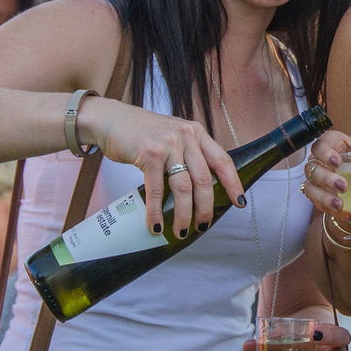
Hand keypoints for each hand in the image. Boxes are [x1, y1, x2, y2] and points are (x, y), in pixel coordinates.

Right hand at [84, 98, 246, 238]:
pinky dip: (156, 211)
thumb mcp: (173, 135)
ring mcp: (168, 145)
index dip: (233, 183)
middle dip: (205, 207)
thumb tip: (201, 188)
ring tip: (181, 231)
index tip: (238, 203)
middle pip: (204, 179)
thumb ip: (189, 153)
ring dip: (183, 214)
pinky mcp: (149, 155)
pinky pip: (157, 190)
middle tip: (203, 225)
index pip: (223, 160)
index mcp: (197, 133)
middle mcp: (186, 137)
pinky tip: (156, 225)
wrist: (112, 119)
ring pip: (183, 187)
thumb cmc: (142, 132)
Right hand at [301, 129, 350, 227]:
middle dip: (326, 178)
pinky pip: (318, 205)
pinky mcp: (317, 196)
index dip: (325, 153)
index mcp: (331, 145)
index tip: (337, 162)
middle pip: (313, 168)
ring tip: (341, 205)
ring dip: (324, 198)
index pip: (320, 145)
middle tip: (344, 186)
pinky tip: (349, 215)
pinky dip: (332, 212)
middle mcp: (318, 161)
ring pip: (311, 188)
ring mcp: (315, 180)